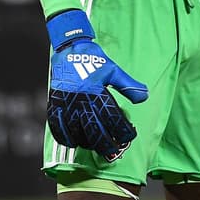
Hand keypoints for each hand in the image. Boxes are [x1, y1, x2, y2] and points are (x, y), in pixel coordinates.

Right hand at [46, 9, 147, 161]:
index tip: (129, 136)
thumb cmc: (93, 59)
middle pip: (95, 131)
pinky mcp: (55, 104)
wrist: (69, 48)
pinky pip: (57, 127)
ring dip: (88, 143)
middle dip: (106, 144)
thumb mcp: (113, 70)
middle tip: (114, 152)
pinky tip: (74, 143)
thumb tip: (144, 97)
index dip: (123, 131)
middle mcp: (81, 100)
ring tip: (97, 147)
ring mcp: (67, 104)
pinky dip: (66, 138)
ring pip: (77, 132)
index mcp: (97, 92)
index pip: (113, 118)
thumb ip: (129, 85)